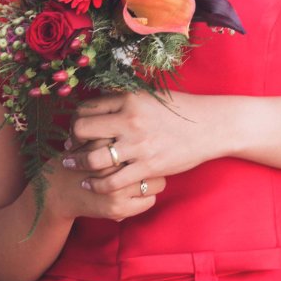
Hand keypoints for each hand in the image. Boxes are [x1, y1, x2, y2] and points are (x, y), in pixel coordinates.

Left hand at [60, 88, 230, 195]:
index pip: (87, 108)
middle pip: (82, 130)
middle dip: (71, 140)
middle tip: (68, 147)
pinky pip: (113, 180)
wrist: (212, 126)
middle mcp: (130, 120)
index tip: (74, 128)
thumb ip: (125, 97)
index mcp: (129, 99)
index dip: (75, 119)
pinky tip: (90, 184)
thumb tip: (100, 97)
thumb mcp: (151, 95)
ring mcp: (139, 145)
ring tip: (70, 165)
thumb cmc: (182, 109)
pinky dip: (96, 184)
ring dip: (77, 163)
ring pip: (93, 158)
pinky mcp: (148, 166)